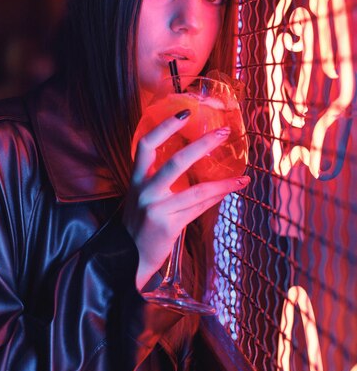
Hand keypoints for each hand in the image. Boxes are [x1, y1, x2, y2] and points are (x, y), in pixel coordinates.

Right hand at [123, 111, 249, 288]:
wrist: (128, 258)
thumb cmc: (141, 224)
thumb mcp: (146, 197)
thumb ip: (163, 180)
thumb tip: (199, 161)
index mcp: (136, 178)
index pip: (146, 145)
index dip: (165, 126)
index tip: (185, 113)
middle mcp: (144, 190)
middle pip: (175, 162)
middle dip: (202, 145)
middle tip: (223, 133)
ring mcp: (156, 208)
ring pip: (197, 190)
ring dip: (223, 182)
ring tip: (243, 175)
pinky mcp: (168, 225)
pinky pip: (199, 208)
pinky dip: (218, 198)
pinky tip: (232, 190)